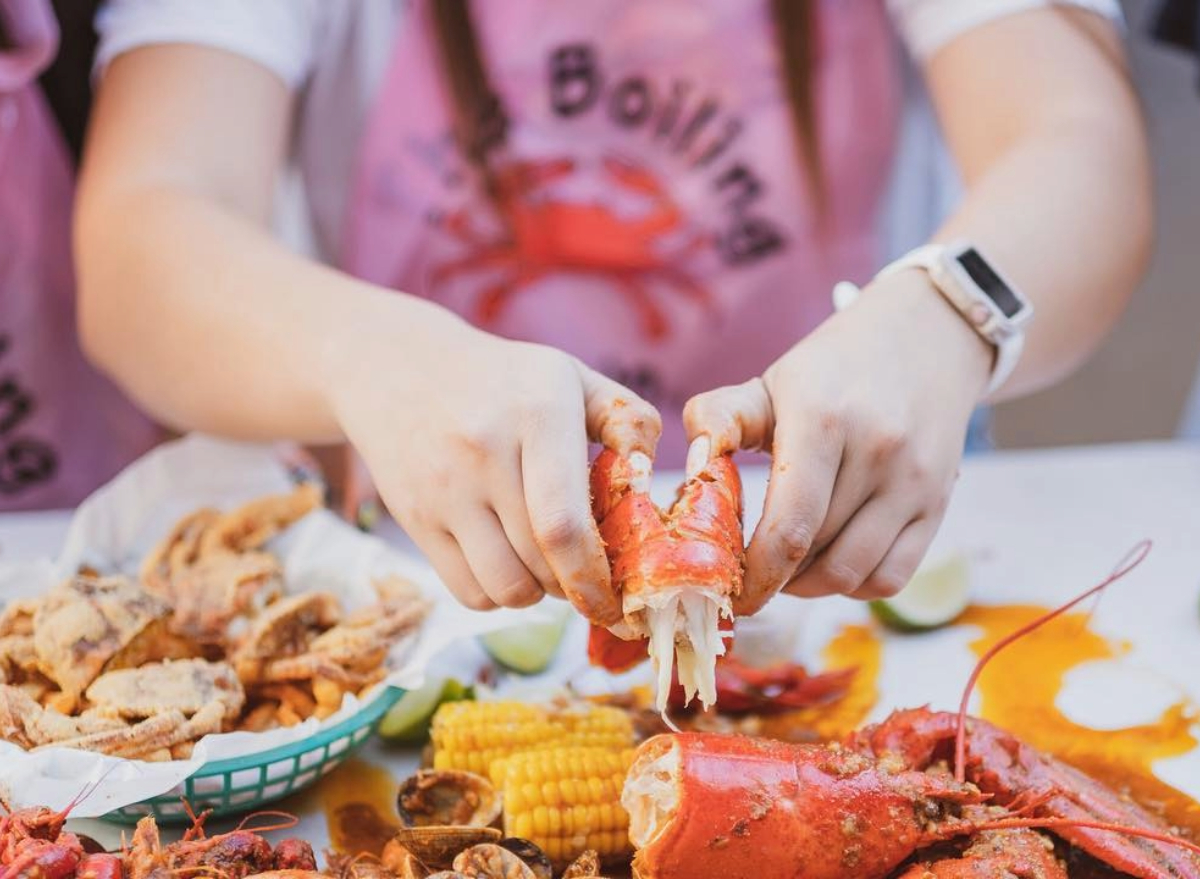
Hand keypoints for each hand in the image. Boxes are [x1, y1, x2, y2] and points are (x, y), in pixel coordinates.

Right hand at [327, 307, 658, 623]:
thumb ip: (626, 420)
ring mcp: (442, 489)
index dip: (594, 576)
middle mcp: (484, 453)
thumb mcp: (571, 378)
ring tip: (546, 567)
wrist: (399, 368)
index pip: (564, 524)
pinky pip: (468, 591)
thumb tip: (648, 480)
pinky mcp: (414, 518)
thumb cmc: (505, 381)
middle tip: (588, 578)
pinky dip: (498, 595)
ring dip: (537, 595)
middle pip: (540, 563)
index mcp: (537, 416)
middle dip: (575, 586)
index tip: (616, 598)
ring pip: (504, 587)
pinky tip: (508, 563)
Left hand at [684, 271, 992, 613]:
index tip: (730, 592)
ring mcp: (914, 481)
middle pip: (815, 555)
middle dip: (773, 576)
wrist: (926, 337)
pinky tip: (831, 560)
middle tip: (749, 571)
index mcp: (822, 419)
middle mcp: (877, 451)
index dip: (755, 575)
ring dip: (810, 585)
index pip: (789, 526)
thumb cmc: (832, 370)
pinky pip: (891, 578)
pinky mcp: (938, 504)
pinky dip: (853, 584)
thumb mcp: (769, 383)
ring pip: (851, 574)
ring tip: (788, 564)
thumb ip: (719, 420)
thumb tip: (694, 468)